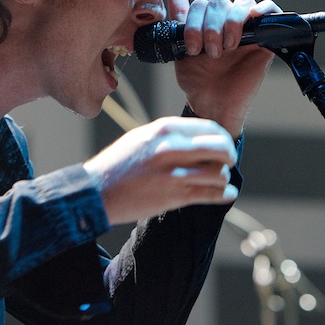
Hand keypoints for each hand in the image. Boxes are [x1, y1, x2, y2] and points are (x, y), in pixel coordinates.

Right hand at [83, 116, 237, 224]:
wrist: (96, 192)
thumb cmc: (118, 165)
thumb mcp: (142, 138)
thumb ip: (169, 135)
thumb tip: (196, 138)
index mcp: (164, 129)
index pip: (209, 128)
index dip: (222, 138)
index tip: (222, 146)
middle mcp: (171, 147)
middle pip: (220, 148)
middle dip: (228, 156)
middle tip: (227, 163)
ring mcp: (174, 172)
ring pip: (218, 173)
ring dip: (222, 179)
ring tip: (218, 182)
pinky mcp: (174, 196)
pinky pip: (211, 194)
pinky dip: (224, 195)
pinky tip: (226, 195)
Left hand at [166, 0, 280, 136]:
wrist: (215, 103)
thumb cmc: (198, 79)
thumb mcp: (181, 47)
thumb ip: (179, 17)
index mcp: (206, 21)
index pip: (201, 4)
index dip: (194, 23)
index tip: (193, 48)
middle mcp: (226, 21)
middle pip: (220, 2)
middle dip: (211, 26)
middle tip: (211, 52)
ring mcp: (246, 27)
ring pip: (242, 3)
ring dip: (232, 22)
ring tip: (228, 47)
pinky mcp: (266, 37)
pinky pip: (270, 10)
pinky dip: (263, 8)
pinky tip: (253, 17)